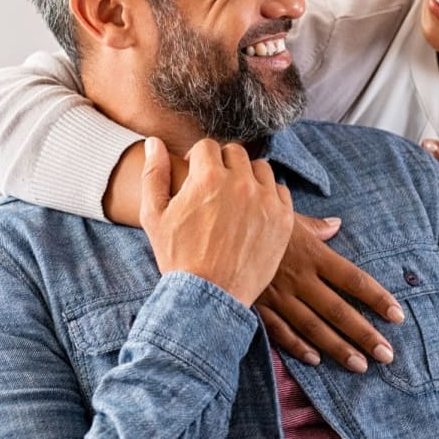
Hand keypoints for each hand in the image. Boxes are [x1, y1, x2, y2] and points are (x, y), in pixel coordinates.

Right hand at [140, 137, 293, 306]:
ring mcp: (265, 200)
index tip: (196, 175)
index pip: (207, 146)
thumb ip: (154, 173)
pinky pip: (280, 191)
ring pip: (260, 168)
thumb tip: (154, 142)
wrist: (209, 297)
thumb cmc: (177, 257)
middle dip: (223, 165)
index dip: (198, 160)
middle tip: (215, 188)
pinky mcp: (283, 218)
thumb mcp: (154, 215)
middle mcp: (240, 183)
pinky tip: (254, 211)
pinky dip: (268, 196)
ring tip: (235, 198)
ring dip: (248, 177)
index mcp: (208, 177)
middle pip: (235, 153)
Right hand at [256, 214, 405, 372]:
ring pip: (313, 327)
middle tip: (387, 354)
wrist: (215, 226)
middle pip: (338, 310)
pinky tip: (316, 360)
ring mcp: (278, 295)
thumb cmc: (255, 217)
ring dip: (338, 348)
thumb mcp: (287, 216)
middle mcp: (299, 278)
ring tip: (360, 366)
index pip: (353, 279)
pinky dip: (298, 347)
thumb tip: (337, 224)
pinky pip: (280, 331)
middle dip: (364, 334)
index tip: (397, 315)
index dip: (377, 298)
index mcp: (312, 253)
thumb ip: (315, 226)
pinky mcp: (258, 306)